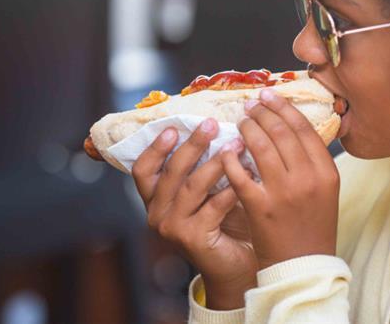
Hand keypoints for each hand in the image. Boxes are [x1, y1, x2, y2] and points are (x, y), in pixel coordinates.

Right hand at [132, 120, 257, 307]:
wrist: (235, 264)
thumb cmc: (223, 222)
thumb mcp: (208, 189)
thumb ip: (204, 164)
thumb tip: (215, 125)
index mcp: (155, 199)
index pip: (143, 170)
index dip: (155, 148)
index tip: (173, 127)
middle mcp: (157, 214)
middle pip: (170, 172)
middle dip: (192, 145)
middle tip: (212, 125)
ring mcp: (172, 228)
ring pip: (191, 187)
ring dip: (216, 163)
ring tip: (237, 145)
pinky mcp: (192, 239)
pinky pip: (212, 207)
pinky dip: (230, 188)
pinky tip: (246, 175)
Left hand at [219, 88, 339, 270]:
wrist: (302, 266)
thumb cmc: (313, 225)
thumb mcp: (325, 189)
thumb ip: (312, 159)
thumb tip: (293, 125)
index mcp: (326, 171)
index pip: (303, 127)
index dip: (283, 107)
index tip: (269, 96)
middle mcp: (307, 178)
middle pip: (281, 132)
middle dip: (263, 113)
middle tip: (251, 104)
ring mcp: (283, 192)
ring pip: (260, 146)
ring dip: (247, 129)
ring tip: (241, 122)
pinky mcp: (260, 207)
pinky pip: (240, 173)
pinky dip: (232, 158)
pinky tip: (227, 150)